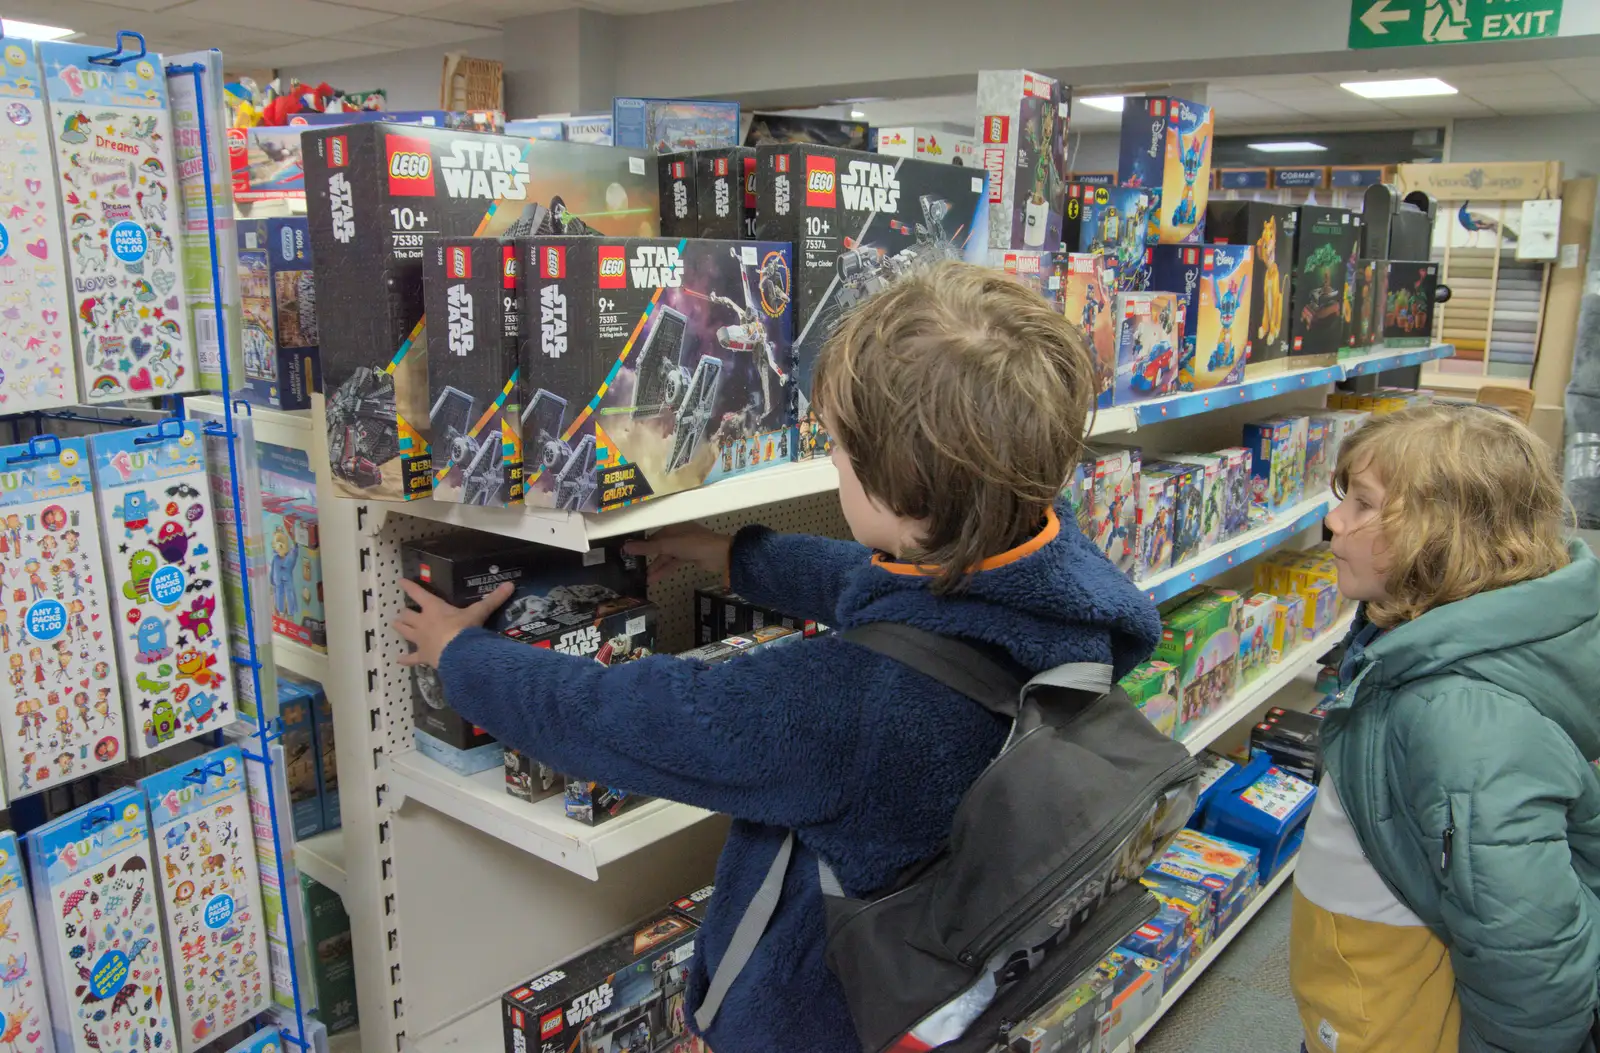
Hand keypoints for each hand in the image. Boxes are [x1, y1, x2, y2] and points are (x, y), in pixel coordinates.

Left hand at [394, 579, 512, 668]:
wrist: (459, 654)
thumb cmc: (465, 629)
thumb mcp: (479, 612)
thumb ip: (493, 599)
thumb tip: (510, 584)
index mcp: (434, 609)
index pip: (418, 594)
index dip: (409, 587)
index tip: (400, 582)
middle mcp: (423, 622)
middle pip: (407, 615)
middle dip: (404, 612)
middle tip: (402, 611)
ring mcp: (420, 640)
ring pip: (404, 631)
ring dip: (400, 627)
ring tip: (395, 624)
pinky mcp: (422, 656)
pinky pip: (411, 658)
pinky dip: (405, 659)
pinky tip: (399, 659)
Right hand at [624, 524, 732, 585]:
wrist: (719, 555)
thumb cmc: (694, 544)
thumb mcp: (669, 545)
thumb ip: (648, 547)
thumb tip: (626, 546)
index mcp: (673, 527)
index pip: (653, 536)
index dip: (641, 545)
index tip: (628, 554)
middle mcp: (677, 535)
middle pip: (658, 547)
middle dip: (647, 558)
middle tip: (633, 568)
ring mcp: (683, 546)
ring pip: (665, 557)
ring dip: (655, 567)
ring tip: (642, 578)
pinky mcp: (689, 557)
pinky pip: (672, 563)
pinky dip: (664, 570)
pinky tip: (653, 578)